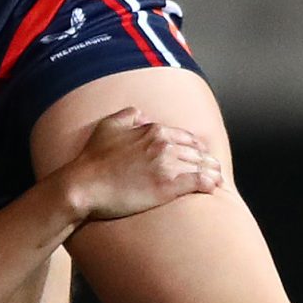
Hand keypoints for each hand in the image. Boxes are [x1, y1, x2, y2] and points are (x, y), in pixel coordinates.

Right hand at [56, 107, 222, 221]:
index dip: (195, 147)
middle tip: (215, 169)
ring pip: (201, 166)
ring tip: (219, 180)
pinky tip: (214, 188)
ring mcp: (166, 165)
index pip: (184, 137)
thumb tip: (142, 114)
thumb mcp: (107, 127)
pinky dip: (209, 184)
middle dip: (207, 160)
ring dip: (213, 172)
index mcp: (152, 130)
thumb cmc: (92, 159)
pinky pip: (198, 182)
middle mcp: (163, 144)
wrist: (83, 185)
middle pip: (196, 151)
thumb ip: (127, 115)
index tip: (200, 154)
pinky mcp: (167, 187)